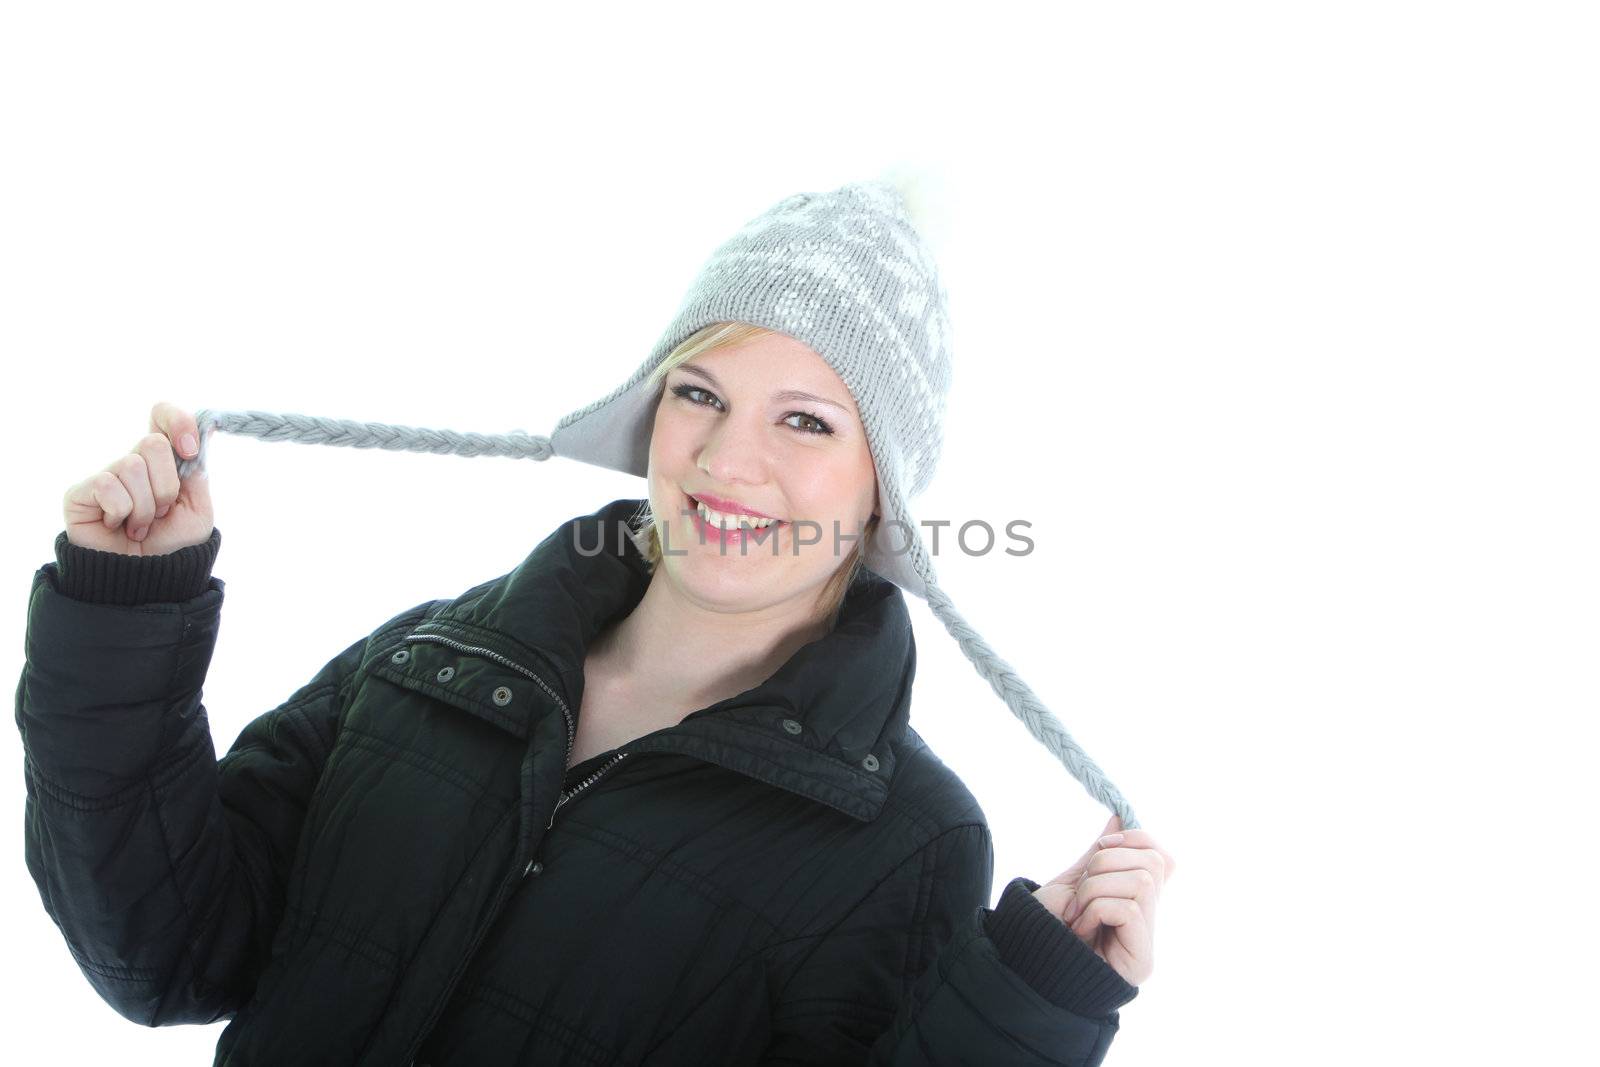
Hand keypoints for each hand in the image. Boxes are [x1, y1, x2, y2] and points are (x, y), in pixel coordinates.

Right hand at [62, 401, 213, 555]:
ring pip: (132, 466)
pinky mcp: (80, 493)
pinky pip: (108, 486)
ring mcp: (105, 476)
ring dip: (145, 506)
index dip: (177, 422)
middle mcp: (132, 464)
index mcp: (162, 463)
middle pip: (152, 443)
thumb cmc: (172, 547)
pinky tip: (118, 527)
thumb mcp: (198, 510)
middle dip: (166, 485)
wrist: (147, 580)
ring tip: (140, 526)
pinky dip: (122, 512)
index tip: (190, 449)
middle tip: (161, 512)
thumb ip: (196, 474)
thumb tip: (200, 433)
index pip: (162, 417)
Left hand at [1032, 814, 1174, 986]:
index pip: (1162, 857)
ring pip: (1141, 881)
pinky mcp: (1142, 960)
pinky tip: (1081, 928)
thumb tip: (1120, 816)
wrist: (1024, 962)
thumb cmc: (1046, 926)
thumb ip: (1101, 854)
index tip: (1101, 846)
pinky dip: (1097, 909)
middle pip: (1153, 862)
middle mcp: (1148, 921)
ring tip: (1077, 912)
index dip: (1136, 839)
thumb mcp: (1075, 880)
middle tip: (1080, 889)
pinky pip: (1130, 908)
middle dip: (1106, 863)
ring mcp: (1147, 941)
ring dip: (1096, 887)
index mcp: (1136, 900)